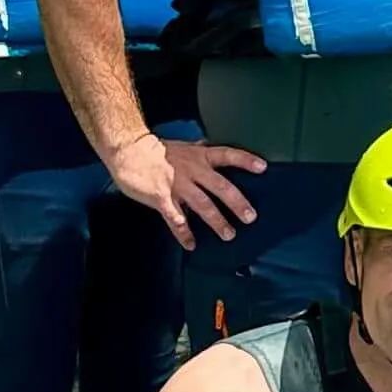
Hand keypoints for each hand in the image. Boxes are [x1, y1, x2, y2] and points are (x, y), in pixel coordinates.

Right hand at [111, 130, 262, 245]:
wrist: (129, 150)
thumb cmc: (155, 150)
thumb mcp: (183, 147)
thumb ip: (198, 152)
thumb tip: (209, 147)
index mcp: (199, 156)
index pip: (227, 155)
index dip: (245, 161)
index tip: (262, 168)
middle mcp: (193, 171)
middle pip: (221, 187)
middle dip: (237, 203)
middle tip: (250, 217)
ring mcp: (178, 186)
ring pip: (203, 205)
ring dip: (217, 221)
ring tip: (229, 234)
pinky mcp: (162, 199)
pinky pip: (176, 219)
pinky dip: (184, 233)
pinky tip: (191, 244)